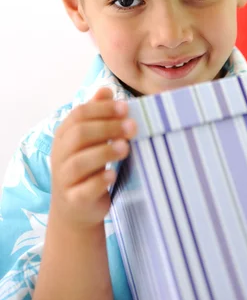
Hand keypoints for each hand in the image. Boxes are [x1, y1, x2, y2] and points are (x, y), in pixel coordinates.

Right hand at [50, 87, 136, 229]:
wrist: (77, 209)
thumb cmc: (88, 166)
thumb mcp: (91, 138)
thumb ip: (97, 114)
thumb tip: (106, 90)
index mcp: (64, 135)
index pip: (79, 114)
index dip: (103, 109)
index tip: (125, 107)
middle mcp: (60, 155)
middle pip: (80, 134)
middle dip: (108, 128)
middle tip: (132, 127)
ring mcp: (64, 179)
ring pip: (79, 162)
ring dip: (105, 152)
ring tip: (126, 148)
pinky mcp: (73, 200)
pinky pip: (84, 190)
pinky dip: (99, 181)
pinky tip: (113, 174)